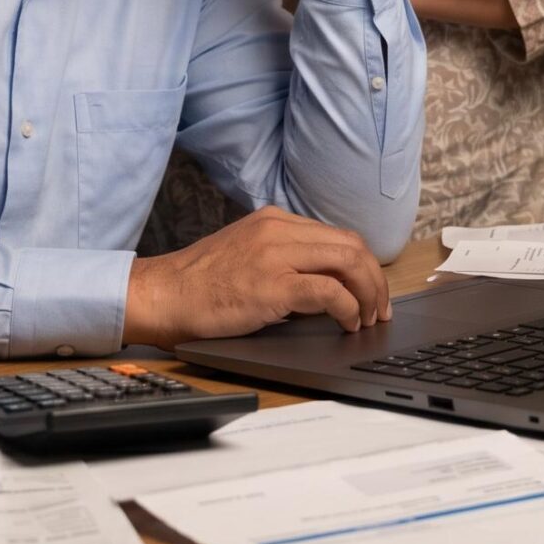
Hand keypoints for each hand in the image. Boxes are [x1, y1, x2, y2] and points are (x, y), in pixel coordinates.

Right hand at [123, 205, 392, 348]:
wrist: (164, 295)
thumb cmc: (199, 284)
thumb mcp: (246, 254)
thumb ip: (283, 258)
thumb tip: (325, 286)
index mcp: (274, 221)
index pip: (338, 235)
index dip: (364, 265)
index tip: (371, 290)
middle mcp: (279, 229)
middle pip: (351, 245)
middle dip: (375, 279)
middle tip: (380, 309)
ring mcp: (276, 254)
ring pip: (347, 262)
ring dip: (368, 293)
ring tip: (368, 318)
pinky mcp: (272, 284)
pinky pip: (329, 290)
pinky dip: (348, 308)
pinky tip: (347, 323)